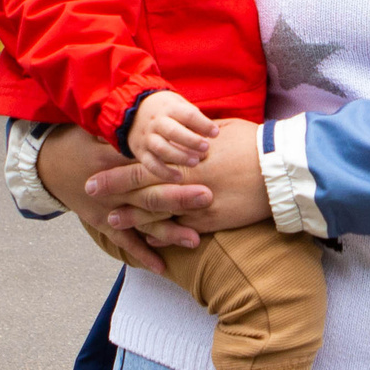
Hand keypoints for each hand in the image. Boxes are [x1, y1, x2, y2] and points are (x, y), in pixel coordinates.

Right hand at [36, 126, 209, 274]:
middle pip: (149, 193)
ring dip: (167, 232)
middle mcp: (112, 187)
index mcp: (113, 159)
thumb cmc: (78, 141)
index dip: (171, 163)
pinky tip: (163, 267)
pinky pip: (124, 241)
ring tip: (194, 240)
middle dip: (178, 197)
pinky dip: (142, 255)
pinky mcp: (101, 222)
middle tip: (206, 197)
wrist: (45, 165)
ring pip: (142, 221)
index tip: (197, 162)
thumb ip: (124, 129)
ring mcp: (107, 208)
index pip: (146, 162)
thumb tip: (155, 118)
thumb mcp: (97, 128)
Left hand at [85, 119, 273, 237]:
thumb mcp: (220, 131)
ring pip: (157, 214)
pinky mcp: (212, 221)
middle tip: (89, 193)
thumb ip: (197, 136)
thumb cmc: (254, 142)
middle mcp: (184, 181)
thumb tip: (186, 133)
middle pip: (141, 190)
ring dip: (132, 217)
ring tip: (112, 220)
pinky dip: (163, 235)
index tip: (96, 171)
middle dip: (114, 192)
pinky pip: (181, 231)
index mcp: (184, 158)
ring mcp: (197, 204)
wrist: (280, 168)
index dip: (117, 170)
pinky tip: (149, 238)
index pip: (142, 165)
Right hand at [126, 90, 215, 171]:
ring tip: (195, 162)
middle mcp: (156, 123)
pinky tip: (179, 177)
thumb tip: (212, 133)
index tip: (216, 133)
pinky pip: (150, 164)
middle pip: (173, 131)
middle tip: (206, 148)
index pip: (187, 115)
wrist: (133, 111)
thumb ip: (194, 117)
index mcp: (169, 108)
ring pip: (161, 148)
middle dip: (191, 141)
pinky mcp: (140, 152)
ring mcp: (147, 137)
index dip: (203, 124)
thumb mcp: (178, 105)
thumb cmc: (166, 110)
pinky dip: (164, 172)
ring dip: (179, 156)